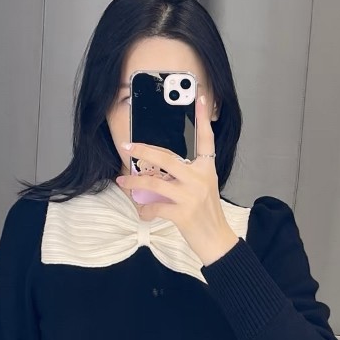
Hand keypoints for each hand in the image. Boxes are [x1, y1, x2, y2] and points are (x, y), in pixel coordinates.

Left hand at [115, 94, 239, 266]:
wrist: (217, 241)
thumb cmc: (206, 214)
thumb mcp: (202, 189)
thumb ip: (184, 177)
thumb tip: (154, 171)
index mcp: (207, 169)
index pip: (206, 139)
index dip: (203, 119)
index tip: (201, 99)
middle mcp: (200, 179)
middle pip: (167, 158)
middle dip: (143, 151)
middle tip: (127, 146)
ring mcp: (191, 196)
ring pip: (155, 183)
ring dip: (134, 182)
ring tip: (122, 181)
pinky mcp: (183, 213)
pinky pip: (155, 208)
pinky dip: (145, 211)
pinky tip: (144, 212)